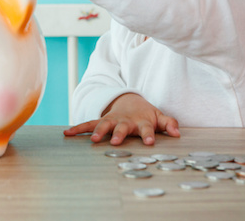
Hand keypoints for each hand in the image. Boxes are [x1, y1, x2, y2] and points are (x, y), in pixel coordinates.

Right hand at [63, 93, 180, 145]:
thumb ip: (168, 124)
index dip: (148, 135)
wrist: (129, 101)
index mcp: (140, 122)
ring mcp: (111, 120)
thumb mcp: (158, 117)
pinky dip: (78, 129)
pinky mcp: (100, 121)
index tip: (149, 143)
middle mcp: (124, 121)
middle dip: (119, 134)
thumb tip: (177, 133)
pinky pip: (88, 125)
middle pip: (122, 127)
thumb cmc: (145, 114)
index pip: (146, 129)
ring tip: (93, 140)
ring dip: (97, 132)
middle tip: (116, 142)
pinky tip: (66, 133)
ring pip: (103, 125)